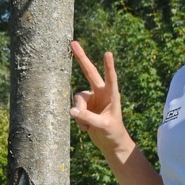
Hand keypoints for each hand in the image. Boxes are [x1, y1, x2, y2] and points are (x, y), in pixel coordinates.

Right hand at [70, 40, 129, 156]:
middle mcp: (101, 93)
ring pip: (77, 98)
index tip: (108, 53)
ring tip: (87, 127)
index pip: (111, 78)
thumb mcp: (102, 126)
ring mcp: (92, 98)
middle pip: (90, 72)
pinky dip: (78, 120)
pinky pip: (75, 109)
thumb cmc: (112, 133)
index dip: (109, 66)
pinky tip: (86, 128)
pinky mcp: (84, 105)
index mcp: (112, 95)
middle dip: (81, 58)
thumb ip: (88, 118)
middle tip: (73, 43)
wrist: (110, 142)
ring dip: (79, 113)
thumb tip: (72, 111)